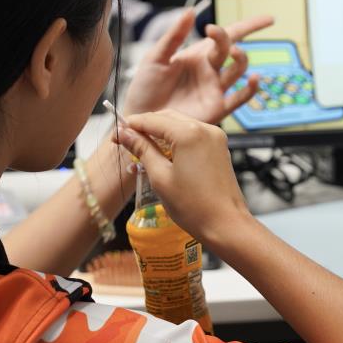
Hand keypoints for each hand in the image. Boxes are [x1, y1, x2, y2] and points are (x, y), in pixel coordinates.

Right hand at [115, 110, 249, 244]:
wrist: (226, 224)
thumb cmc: (193, 206)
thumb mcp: (160, 177)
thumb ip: (142, 150)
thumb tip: (125, 134)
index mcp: (189, 133)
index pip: (152, 120)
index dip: (131, 125)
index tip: (116, 134)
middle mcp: (205, 129)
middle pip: (167, 118)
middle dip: (145, 127)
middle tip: (125, 141)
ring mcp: (215, 137)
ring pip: (180, 125)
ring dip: (160, 134)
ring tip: (141, 150)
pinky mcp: (219, 147)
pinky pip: (193, 135)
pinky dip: (176, 140)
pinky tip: (162, 154)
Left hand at [121, 10, 273, 123]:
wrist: (140, 117)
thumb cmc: (145, 87)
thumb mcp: (155, 57)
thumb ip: (174, 36)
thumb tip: (192, 11)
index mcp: (198, 54)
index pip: (228, 35)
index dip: (249, 25)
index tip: (263, 19)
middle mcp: (210, 70)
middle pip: (231, 49)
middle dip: (230, 38)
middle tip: (215, 33)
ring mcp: (215, 89)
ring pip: (238, 70)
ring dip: (241, 59)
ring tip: (233, 53)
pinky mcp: (216, 108)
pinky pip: (239, 98)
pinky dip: (250, 89)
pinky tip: (255, 79)